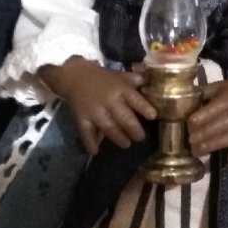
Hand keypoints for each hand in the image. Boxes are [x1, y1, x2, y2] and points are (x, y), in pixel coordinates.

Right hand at [38, 56, 155, 155]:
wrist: (74, 76)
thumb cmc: (102, 78)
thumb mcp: (120, 75)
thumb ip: (135, 80)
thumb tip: (151, 82)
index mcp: (120, 89)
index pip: (135, 99)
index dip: (144, 108)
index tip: (153, 117)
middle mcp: (109, 100)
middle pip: (124, 118)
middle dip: (134, 130)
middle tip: (140, 138)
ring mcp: (95, 110)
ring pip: (109, 127)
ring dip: (119, 138)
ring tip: (126, 144)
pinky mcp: (82, 118)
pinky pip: (86, 132)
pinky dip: (90, 143)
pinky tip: (95, 152)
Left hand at [187, 78, 227, 164]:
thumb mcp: (226, 84)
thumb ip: (209, 91)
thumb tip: (191, 99)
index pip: (212, 110)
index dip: (200, 117)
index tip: (190, 123)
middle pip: (217, 127)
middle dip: (201, 135)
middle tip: (190, 140)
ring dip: (212, 146)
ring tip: (199, 151)